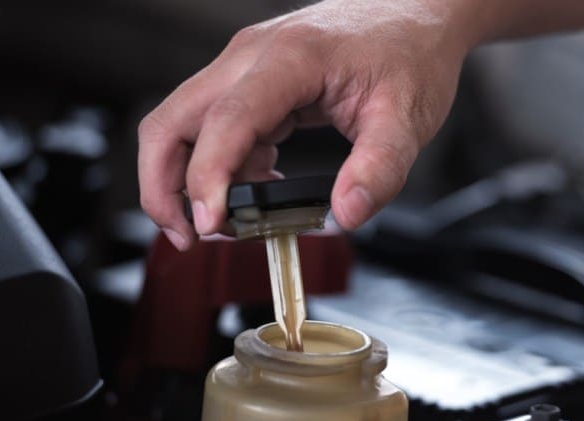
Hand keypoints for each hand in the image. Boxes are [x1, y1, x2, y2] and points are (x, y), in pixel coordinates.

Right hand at [138, 0, 474, 249]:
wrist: (417, 13)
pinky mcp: (252, 79)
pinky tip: (254, 191)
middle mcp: (252, 56)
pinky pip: (214, 125)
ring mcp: (246, 66)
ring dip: (184, 177)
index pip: (227, 121)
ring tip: (219, 224)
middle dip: (166, 185)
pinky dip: (218, 164)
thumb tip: (345, 215)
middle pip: (173, 120)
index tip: (209, 224)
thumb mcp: (407, 119)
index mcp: (290, 59)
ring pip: (183, 123)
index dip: (208, 177)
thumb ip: (379, 170)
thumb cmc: (411, 53)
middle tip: (190, 235)